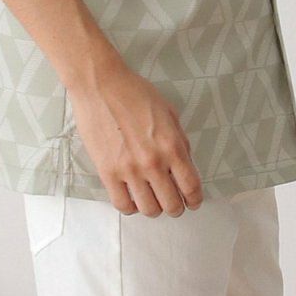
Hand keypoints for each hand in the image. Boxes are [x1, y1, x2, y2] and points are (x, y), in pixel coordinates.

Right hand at [68, 63, 204, 216]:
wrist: (100, 86)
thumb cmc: (135, 93)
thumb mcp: (169, 113)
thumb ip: (179, 141)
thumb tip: (184, 165)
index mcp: (172, 147)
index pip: (191, 186)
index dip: (194, 200)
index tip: (192, 202)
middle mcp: (153, 163)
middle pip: (171, 204)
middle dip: (176, 208)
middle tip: (173, 204)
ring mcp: (129, 170)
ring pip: (148, 209)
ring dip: (154, 209)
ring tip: (152, 201)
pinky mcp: (107, 173)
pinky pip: (122, 205)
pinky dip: (131, 207)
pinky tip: (132, 198)